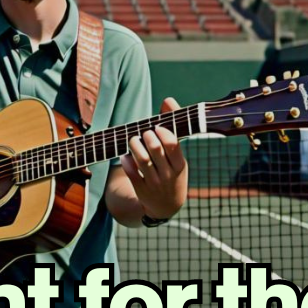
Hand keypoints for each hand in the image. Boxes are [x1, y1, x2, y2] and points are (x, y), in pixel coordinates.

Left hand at [120, 97, 188, 219]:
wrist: (166, 206)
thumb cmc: (172, 172)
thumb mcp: (178, 156)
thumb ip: (173, 129)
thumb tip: (168, 100)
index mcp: (180, 165)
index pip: (172, 145)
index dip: (163, 132)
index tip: (158, 128)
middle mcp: (168, 174)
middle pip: (155, 149)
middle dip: (147, 136)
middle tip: (144, 133)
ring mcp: (154, 183)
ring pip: (142, 159)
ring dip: (135, 145)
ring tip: (134, 140)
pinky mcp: (141, 189)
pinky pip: (130, 171)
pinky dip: (127, 160)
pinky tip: (127, 155)